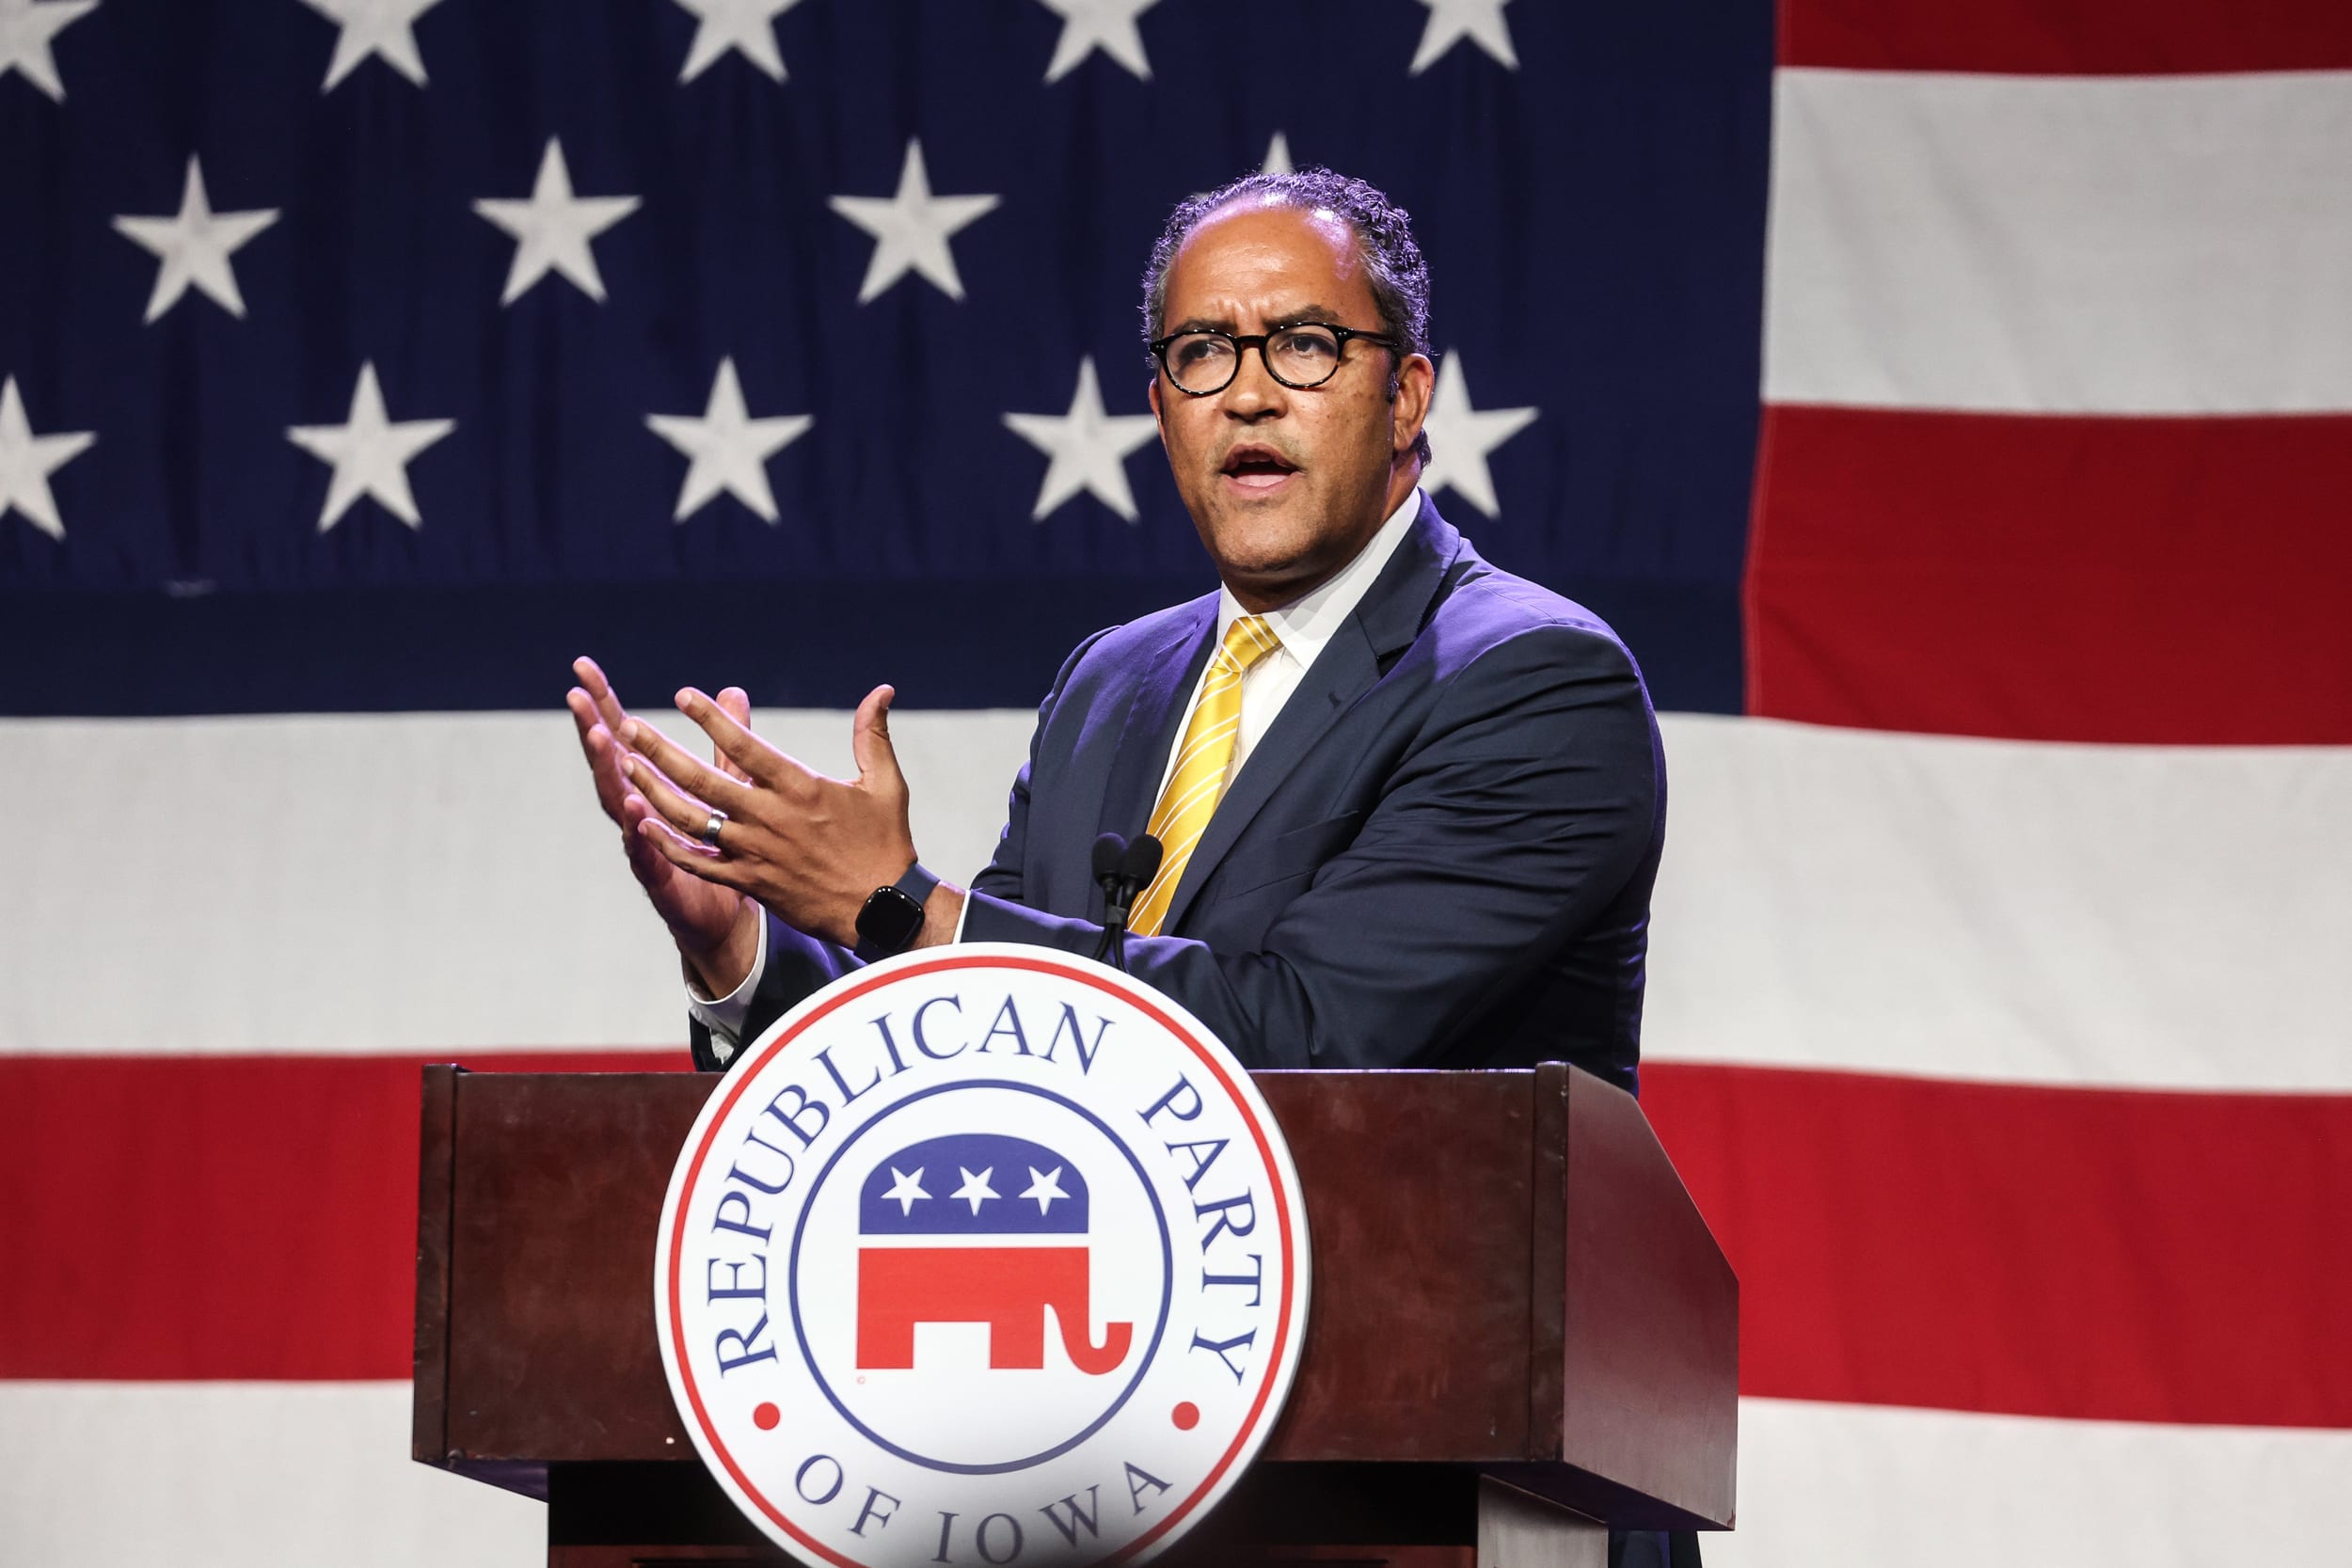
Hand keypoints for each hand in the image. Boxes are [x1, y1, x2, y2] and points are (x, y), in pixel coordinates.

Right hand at [566, 656, 758, 993]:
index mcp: (651, 787)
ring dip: (608, 770)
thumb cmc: (719, 849)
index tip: (584, 669)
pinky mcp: (660, 879)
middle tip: (576, 695)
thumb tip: (732, 691)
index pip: (622, 737)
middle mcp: (637, 812)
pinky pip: (645, 852)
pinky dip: (637, 831)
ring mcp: (643, 845)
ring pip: (619, 803)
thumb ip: (727, 743)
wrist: (726, 918)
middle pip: (609, 763)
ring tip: (600, 737)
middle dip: (591, 728)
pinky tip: (632, 808)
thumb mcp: (726, 789)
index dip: (604, 702)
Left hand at [621, 683, 918, 950]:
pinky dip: (668, 845)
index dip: (711, 719)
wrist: (882, 908)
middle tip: (628, 727)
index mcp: (800, 787)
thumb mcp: (886, 783)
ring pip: (691, 820)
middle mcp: (770, 817)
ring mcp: (756, 852)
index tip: (682, 696)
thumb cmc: (885, 842)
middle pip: (702, 781)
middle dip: (660, 752)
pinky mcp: (750, 881)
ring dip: (654, 793)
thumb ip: (873, 734)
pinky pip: (699, 863)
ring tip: (625, 768)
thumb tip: (883, 690)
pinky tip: (641, 825)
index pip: (745, 746)